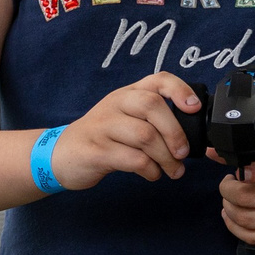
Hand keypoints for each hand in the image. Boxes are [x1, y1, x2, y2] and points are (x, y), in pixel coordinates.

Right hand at [48, 72, 199, 189]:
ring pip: (145, 135)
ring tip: (173, 170)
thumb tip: (191, 133)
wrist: (60, 154)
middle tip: (183, 153)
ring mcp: (103, 127)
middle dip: (175, 132)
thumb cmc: (102, 137)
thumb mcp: (124, 117)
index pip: (157, 79)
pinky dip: (150, 170)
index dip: (180, 90)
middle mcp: (115, 104)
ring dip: (166, 157)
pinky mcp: (96, 151)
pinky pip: (133, 159)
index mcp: (127, 94)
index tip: (194, 108)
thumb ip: (152, 118)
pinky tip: (152, 174)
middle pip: (152, 106)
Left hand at [218, 138, 254, 246]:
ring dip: (229, 209)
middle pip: (247, 199)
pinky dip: (238, 229)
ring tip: (229, 198)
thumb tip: (213, 153)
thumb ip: (254, 151)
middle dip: (227, 190)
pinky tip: (233, 217)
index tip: (239, 168)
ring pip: (248, 221)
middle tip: (228, 182)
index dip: (248, 171)